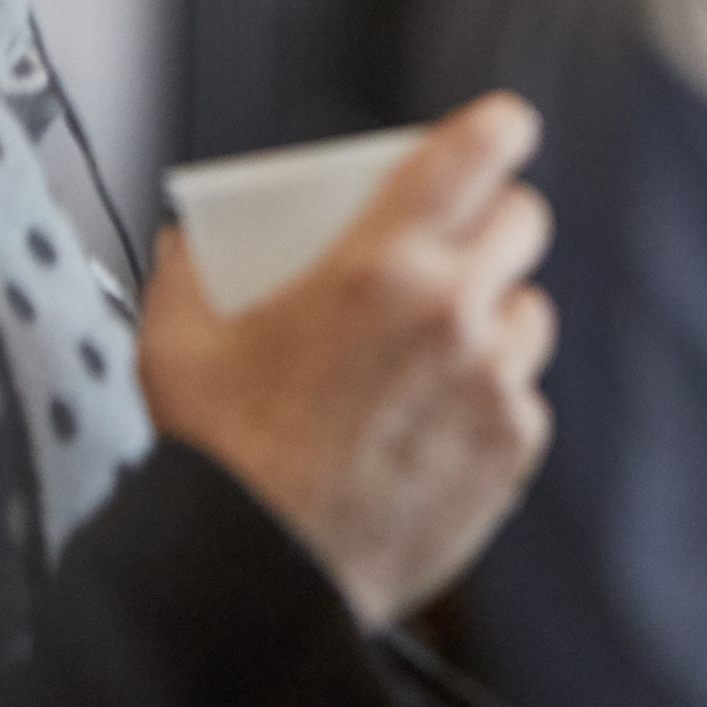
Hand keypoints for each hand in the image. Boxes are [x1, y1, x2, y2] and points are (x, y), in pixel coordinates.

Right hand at [138, 92, 557, 628]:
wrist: (259, 577)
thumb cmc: (219, 462)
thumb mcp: (176, 345)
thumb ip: (184, 275)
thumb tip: (187, 244)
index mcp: (378, 265)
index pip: (476, 151)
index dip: (498, 128)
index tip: (501, 130)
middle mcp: (451, 311)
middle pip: (523, 221)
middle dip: (496, 223)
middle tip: (459, 249)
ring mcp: (491, 380)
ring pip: (530, 312)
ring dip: (498, 316)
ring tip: (444, 347)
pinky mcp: (512, 447)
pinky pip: (523, 398)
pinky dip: (493, 402)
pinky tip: (437, 424)